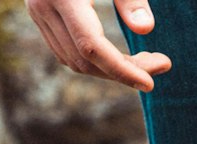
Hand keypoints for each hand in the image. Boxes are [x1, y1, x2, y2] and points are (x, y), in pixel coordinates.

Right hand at [24, 0, 171, 90]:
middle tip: (159, 64)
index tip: (151, 82)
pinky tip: (119, 56)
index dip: (122, 70)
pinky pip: (66, 51)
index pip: (92, 47)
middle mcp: (42, 5)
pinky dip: (94, 60)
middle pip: (84, 60)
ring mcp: (37, 11)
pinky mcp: (38, 13)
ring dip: (109, 69)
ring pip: (74, 61)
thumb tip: (146, 29)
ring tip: (144, 61)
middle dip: (123, 71)